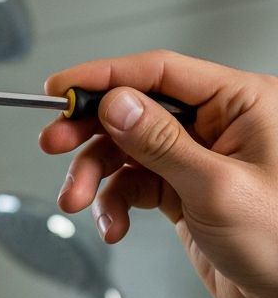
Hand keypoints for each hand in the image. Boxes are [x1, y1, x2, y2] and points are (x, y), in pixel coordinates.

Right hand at [40, 50, 277, 297]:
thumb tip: (117, 104)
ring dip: (94, 177)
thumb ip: (161, 143)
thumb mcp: (216, 187)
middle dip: (90, 131)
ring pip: (125, 151)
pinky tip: (111, 223)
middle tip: (54, 142)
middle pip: (134, 110)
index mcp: (243, 104)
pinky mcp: (183, 190)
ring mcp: (198, 158)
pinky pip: (132, 184)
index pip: (160, 73)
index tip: (61, 89)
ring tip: (76, 200)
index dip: (104, 77)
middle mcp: (219, 125)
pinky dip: (113, 205)